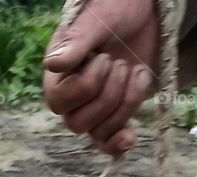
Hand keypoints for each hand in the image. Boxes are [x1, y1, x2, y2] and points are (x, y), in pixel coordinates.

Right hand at [43, 0, 159, 154]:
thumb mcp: (96, 19)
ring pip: (98, 132)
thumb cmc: (114, 9)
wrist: (143, 11)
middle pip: (78, 123)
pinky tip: (130, 137)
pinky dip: (118, 143)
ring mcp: (92, 108)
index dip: (86, 87)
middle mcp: (71, 97)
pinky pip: (107, 143)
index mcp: (57, 74)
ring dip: (124, 104)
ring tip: (135, 72)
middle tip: (121, 63)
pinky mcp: (113, 115)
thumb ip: (76, 42)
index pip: (59, 101)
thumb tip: (52, 64)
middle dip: (109, 95)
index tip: (104, 57)